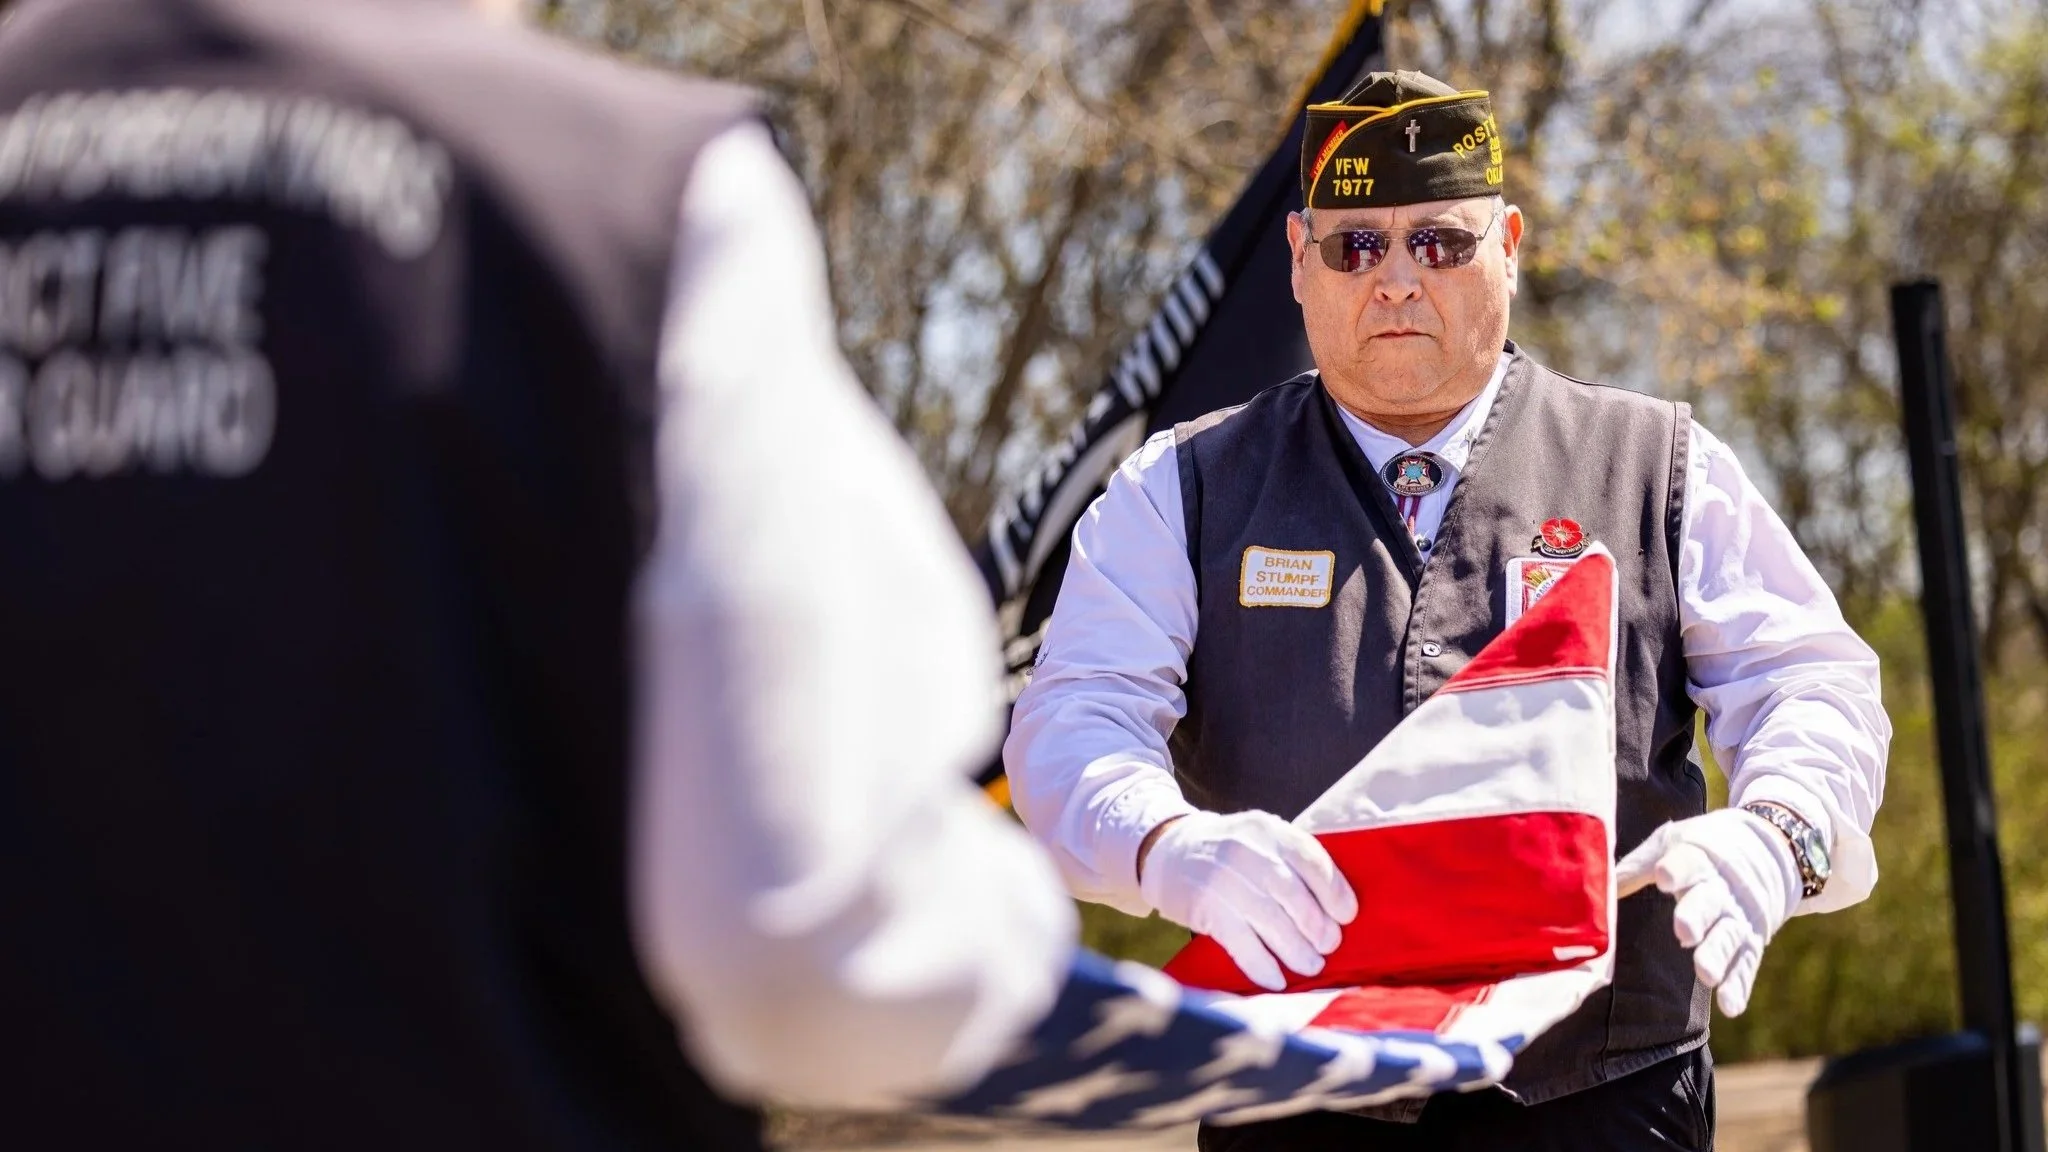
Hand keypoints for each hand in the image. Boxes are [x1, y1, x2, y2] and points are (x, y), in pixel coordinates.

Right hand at [1137, 810, 1357, 991]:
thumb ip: (1292, 862)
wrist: (1167, 850)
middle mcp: (1248, 851)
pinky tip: (1275, 979)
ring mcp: (1225, 879)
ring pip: (1272, 923)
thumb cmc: (1228, 851)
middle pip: (1295, 897)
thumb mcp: (1260, 838)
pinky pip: (1242, 943)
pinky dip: (1262, 966)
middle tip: (1328, 947)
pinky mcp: (1206, 907)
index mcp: (1269, 831)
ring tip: (1311, 965)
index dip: (1335, 893)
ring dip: (1296, 951)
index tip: (1347, 916)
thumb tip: (1337, 909)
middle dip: (1318, 928)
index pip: (1313, 862)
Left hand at [1615, 808, 1800, 1015]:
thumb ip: (1638, 865)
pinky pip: (1746, 963)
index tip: (1663, 876)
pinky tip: (1730, 1006)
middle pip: (1708, 902)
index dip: (1676, 869)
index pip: (1687, 861)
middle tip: (1683, 932)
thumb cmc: (1706, 847)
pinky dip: (1739, 985)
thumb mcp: (1673, 842)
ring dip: (1717, 955)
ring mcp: (1739, 916)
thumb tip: (1594, 883)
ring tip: (1704, 973)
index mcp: (1699, 857)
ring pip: (1728, 936)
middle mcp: (1721, 888)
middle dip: (1696, 916)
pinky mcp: (1754, 939)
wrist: (1773, 848)